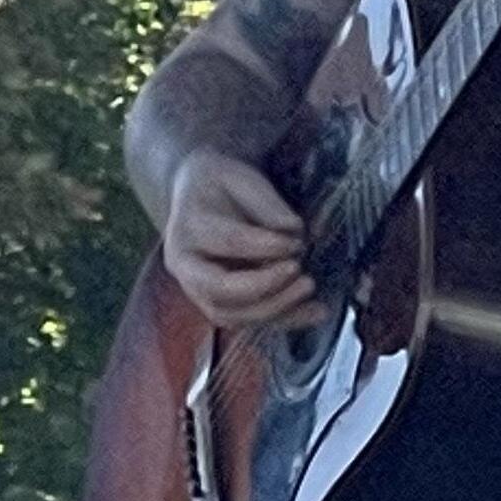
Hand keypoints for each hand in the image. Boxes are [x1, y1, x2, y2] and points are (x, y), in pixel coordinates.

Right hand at [164, 148, 322, 328]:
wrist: (199, 199)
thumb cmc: (222, 187)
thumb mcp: (241, 179)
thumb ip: (266, 204)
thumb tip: (293, 229)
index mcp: (187, 227)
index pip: (227, 242)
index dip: (265, 245)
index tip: (298, 242)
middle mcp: (184, 265)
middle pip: (219, 290)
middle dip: (265, 287)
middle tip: (302, 273)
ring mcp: (196, 290)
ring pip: (231, 314)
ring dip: (275, 309)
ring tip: (310, 288)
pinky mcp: (217, 305)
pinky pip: (249, 320)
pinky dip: (284, 319)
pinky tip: (316, 311)